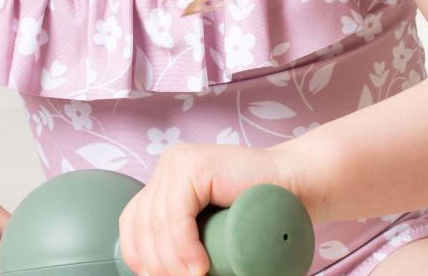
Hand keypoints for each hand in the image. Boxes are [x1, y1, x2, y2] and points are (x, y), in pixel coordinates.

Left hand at [117, 143, 295, 275]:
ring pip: (156, 225)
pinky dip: (183, 247)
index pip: (132, 224)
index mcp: (164, 181)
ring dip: (172, 263)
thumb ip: (182, 240)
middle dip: (158, 265)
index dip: (140, 260)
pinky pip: (175, 216)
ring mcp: (179, 163)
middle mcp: (167, 167)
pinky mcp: (195, 166)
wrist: (295, 185)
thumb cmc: (257, 214)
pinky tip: (199, 266)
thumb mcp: (207, 229)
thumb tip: (155, 273)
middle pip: (142, 226)